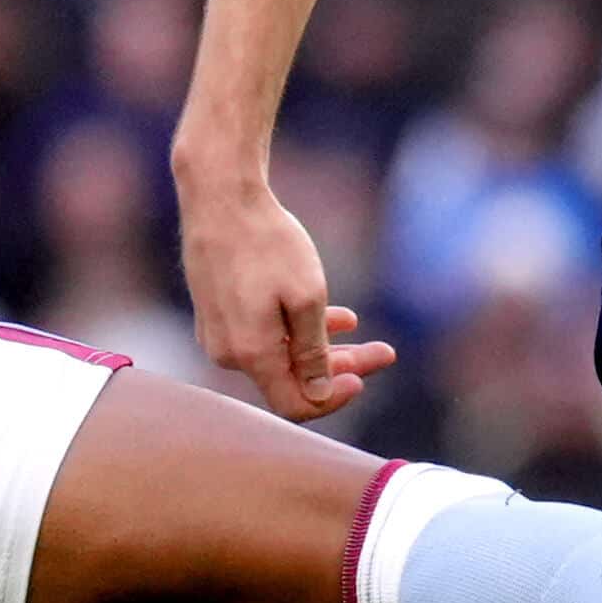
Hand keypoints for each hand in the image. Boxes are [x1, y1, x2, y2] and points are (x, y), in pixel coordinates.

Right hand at [177, 157, 396, 418]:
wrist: (220, 197)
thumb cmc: (267, 244)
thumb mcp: (306, 298)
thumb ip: (314, 352)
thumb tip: (319, 395)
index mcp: (250, 355)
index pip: (295, 404)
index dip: (332, 399)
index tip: (364, 377)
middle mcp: (228, 353)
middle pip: (291, 378)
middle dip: (340, 367)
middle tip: (386, 351)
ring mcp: (218, 333)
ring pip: (279, 354)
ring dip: (321, 345)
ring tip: (358, 327)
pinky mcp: (216, 312)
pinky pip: (262, 334)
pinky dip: (295, 328)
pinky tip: (332, 315)